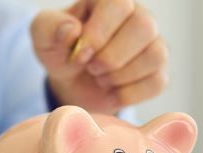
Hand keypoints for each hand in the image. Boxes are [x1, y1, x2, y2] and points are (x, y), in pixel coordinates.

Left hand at [31, 0, 167, 113]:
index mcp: (109, 2)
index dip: (99, 34)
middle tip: (91, 68)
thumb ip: (49, 28)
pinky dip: (129, 94)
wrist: (72, 83)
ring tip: (100, 78)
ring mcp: (153, 44)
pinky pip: (157, 82)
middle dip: (110, 57)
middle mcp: (138, 16)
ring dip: (120, 76)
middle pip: (144, 27)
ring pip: (155, 55)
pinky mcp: (158, 72)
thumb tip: (71, 30)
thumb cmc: (60, 52)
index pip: (119, 4)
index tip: (79, 55)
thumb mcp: (43, 37)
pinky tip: (112, 90)